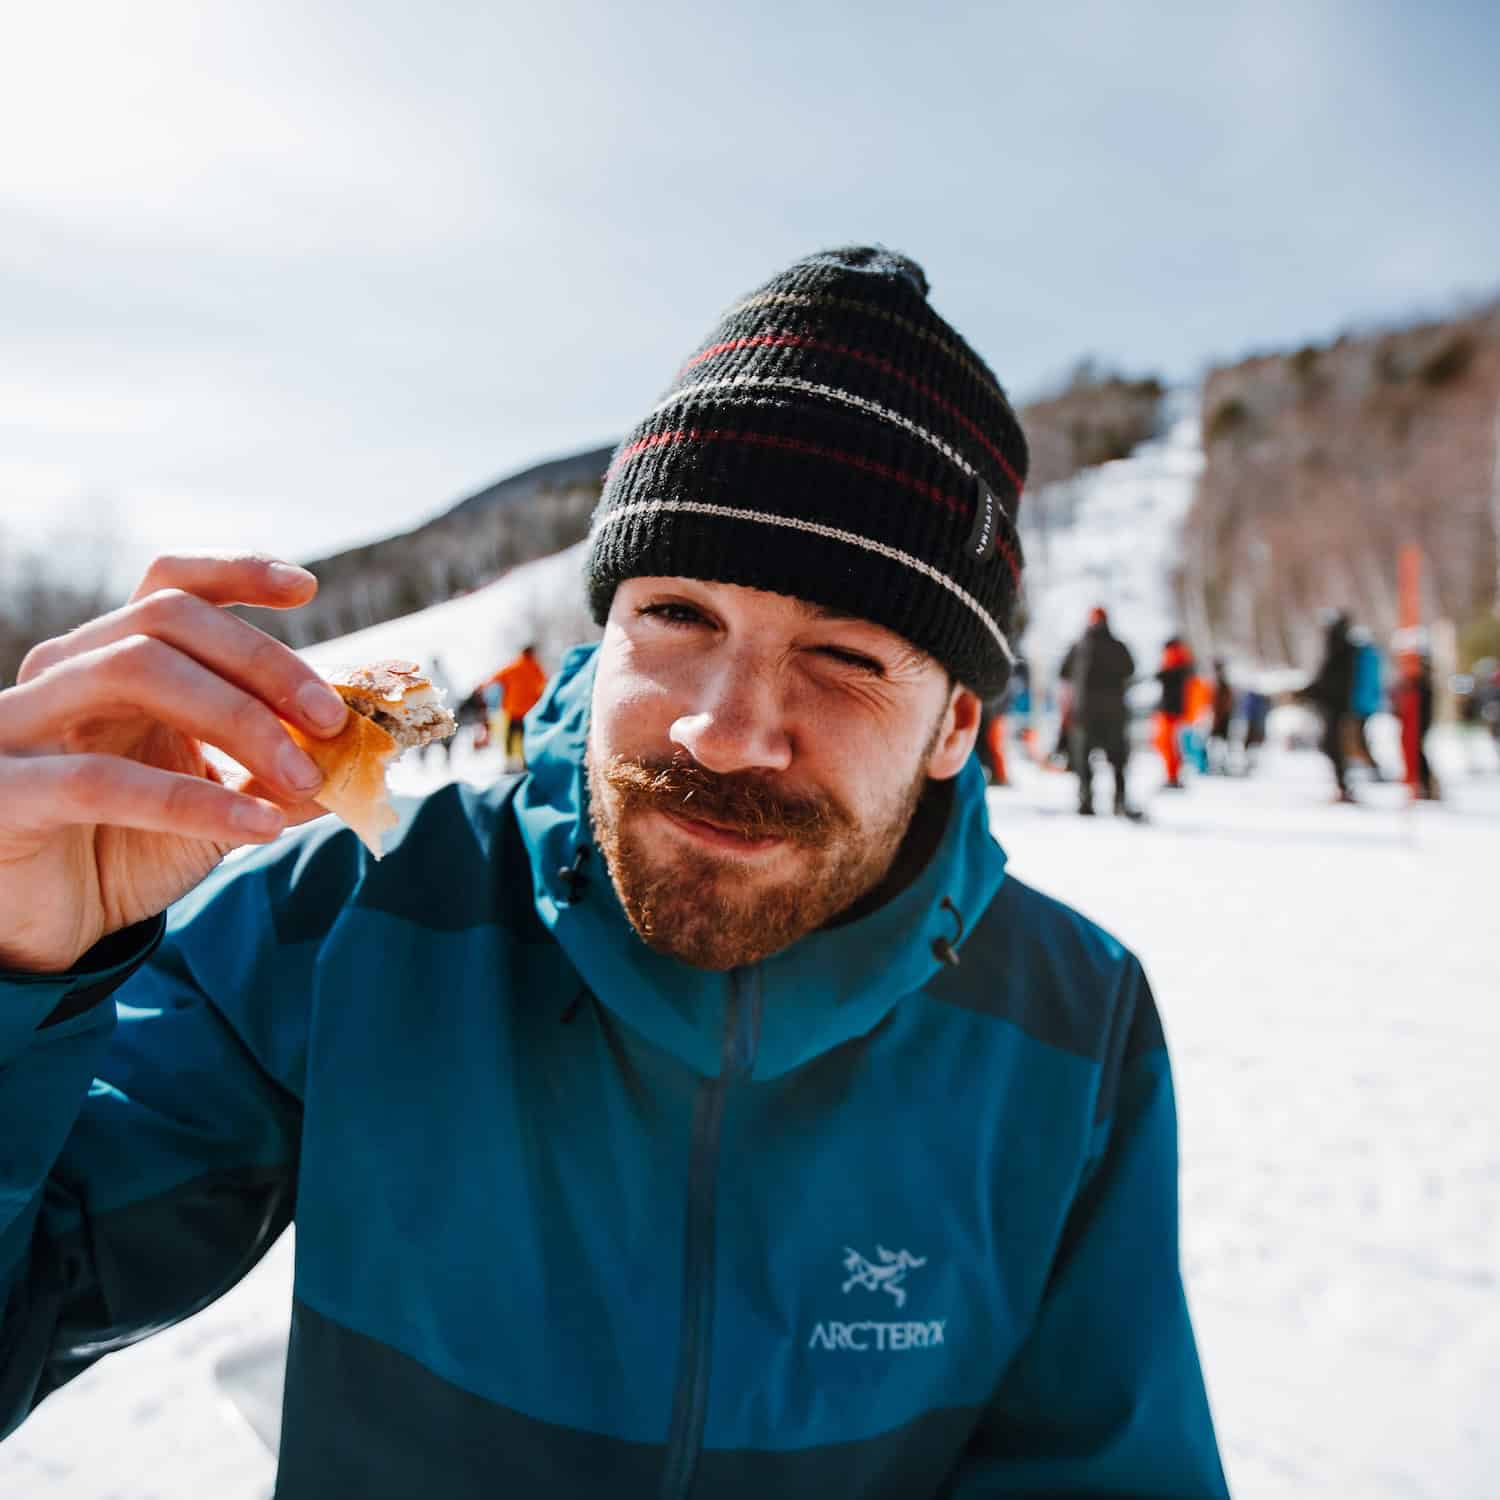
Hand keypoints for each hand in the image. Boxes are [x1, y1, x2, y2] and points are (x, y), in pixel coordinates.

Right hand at [0, 554, 349, 974]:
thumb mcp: (219, 807)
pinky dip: (194, 800)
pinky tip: (260, 827)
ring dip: (240, 720)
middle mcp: (60, 674)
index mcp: (111, 662)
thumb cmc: (128, 853)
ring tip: (306, 777)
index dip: (236, 572)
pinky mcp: (3, 790)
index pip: (169, 587)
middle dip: (265, 662)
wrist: (45, 934)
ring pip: (134, 670)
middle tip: (333, 721)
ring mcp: (20, 724)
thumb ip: (279, 775)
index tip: (307, 589)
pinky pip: (100, 778)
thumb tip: (365, 754)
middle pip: (167, 618)